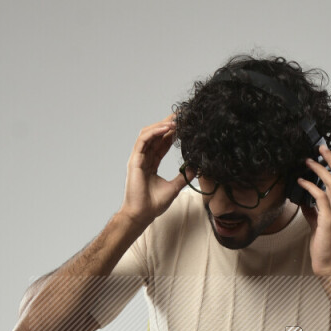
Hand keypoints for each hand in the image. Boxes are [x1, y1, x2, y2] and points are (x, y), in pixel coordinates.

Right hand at [119, 113, 188, 229]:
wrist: (142, 214)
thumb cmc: (153, 204)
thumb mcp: (174, 188)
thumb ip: (183, 176)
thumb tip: (195, 168)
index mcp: (151, 163)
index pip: (162, 143)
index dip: (172, 133)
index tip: (183, 125)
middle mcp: (144, 158)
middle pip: (155, 135)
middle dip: (167, 123)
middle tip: (181, 116)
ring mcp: (138, 158)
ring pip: (148, 134)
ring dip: (161, 125)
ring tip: (175, 121)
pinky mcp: (135, 160)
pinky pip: (144, 141)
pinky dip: (154, 132)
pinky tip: (166, 129)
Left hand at [297, 143, 330, 279]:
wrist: (330, 267)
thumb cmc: (325, 248)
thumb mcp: (320, 225)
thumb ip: (314, 211)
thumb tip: (304, 199)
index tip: (327, 155)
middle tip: (319, 149)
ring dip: (319, 170)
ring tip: (307, 162)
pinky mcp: (328, 223)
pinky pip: (320, 199)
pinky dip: (310, 187)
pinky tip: (300, 183)